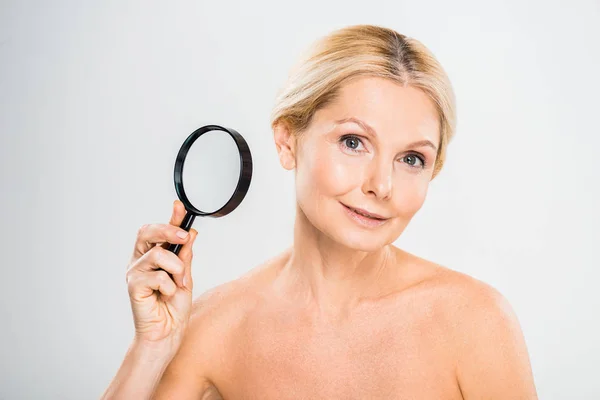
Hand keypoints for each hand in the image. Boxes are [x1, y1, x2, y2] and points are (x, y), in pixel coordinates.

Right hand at [125, 200, 197, 351]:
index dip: (170, 217)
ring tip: (179, 282)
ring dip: (176, 267)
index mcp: (152, 256)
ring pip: (157, 253)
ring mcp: (135, 272)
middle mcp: (140, 261)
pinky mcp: (134, 286)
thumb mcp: (186, 276)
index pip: (159, 231)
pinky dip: (170, 285)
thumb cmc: (173, 307)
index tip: (179, 206)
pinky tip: (167, 295)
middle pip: (148, 231)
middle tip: (185, 237)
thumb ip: (185, 255)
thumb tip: (190, 233)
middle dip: (169, 230)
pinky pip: (158, 275)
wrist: (168, 333)